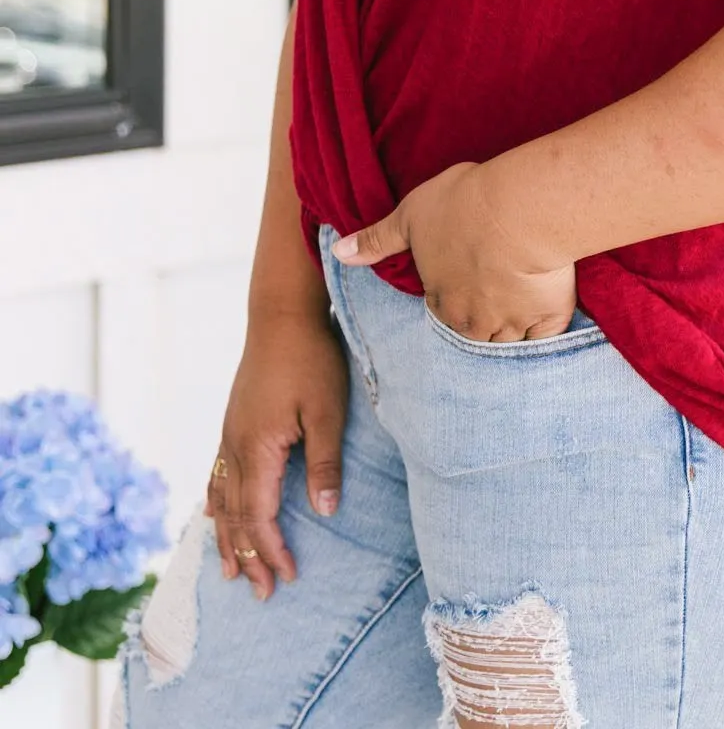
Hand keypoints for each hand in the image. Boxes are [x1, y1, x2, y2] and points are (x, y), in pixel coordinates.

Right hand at [205, 308, 347, 600]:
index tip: (287, 577)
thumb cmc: (311, 357)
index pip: (260, 516)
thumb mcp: (328, 410)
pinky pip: (217, 473)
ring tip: (228, 569)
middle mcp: (235, 446)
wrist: (282, 312)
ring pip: (221, 498)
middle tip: (259, 592)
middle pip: (235, 516)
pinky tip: (213, 514)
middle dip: (247, 556)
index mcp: (257, 448)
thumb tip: (325, 511)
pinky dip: (216, 502)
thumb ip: (325, 461)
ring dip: (227, 537)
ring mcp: (230, 432)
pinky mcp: (233, 419)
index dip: (272, 550)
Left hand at [333, 161, 576, 341]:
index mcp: (441, 301)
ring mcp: (512, 323)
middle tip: (492, 300)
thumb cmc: (462, 205)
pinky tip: (548, 318)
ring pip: (508, 342)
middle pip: (474, 335)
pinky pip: (547, 338)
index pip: (441, 313)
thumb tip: (337, 251)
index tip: (464, 282)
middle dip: (480, 324)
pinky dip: (547, 333)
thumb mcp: (409, 215)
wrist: (517, 209)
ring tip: (520, 311)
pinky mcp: (549, 316)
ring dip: (512, 331)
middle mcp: (473, 323)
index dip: (452, 297)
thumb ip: (375, 239)